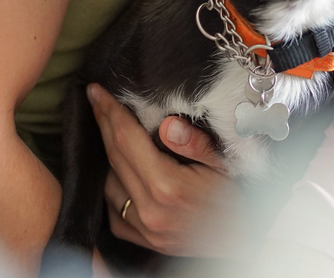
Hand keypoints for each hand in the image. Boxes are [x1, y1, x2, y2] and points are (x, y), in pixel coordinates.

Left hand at [86, 83, 247, 257]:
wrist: (237, 241)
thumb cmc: (234, 199)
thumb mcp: (224, 165)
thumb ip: (195, 144)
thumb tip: (166, 124)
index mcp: (168, 186)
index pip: (127, 140)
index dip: (110, 113)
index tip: (97, 92)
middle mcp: (149, 208)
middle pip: (114, 157)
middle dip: (103, 124)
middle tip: (96, 99)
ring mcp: (142, 227)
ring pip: (108, 183)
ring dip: (108, 156)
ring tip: (111, 132)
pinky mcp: (141, 239)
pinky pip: (113, 209)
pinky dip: (113, 187)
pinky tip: (120, 172)